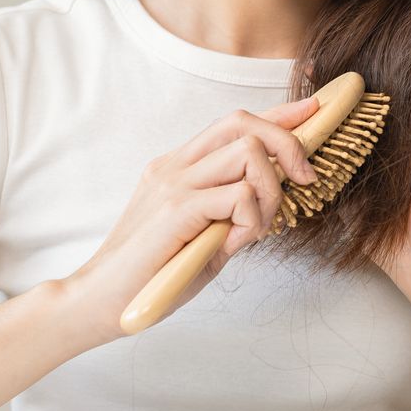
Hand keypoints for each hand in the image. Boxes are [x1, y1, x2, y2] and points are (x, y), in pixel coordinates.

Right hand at [62, 95, 320, 345]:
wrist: (97, 302)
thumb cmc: (151, 276)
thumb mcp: (204, 238)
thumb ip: (232, 215)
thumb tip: (270, 201)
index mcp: (178, 167)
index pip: (235, 124)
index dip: (279, 114)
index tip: (312, 108)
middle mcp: (175, 166)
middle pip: (243, 123)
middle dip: (287, 142)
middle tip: (305, 179)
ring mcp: (173, 184)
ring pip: (248, 152)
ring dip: (270, 189)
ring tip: (256, 226)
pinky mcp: (176, 209)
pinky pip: (238, 195)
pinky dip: (252, 217)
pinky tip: (237, 241)